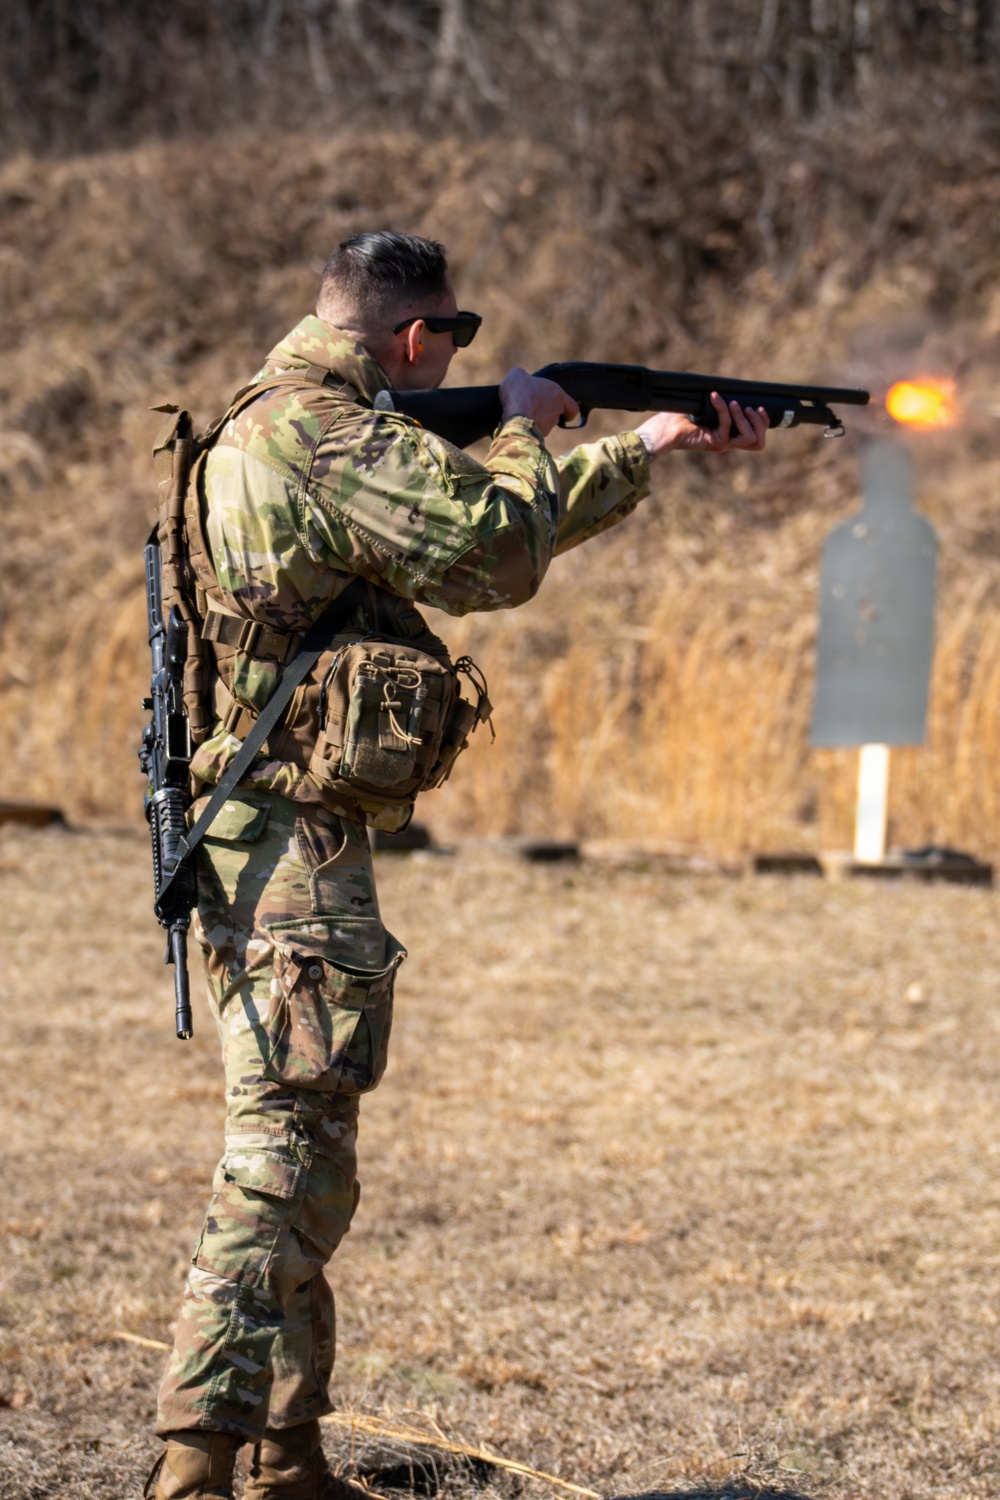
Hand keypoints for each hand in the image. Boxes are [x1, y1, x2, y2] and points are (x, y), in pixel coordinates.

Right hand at [499, 367, 580, 435]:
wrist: (514, 414)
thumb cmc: (519, 393)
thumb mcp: (517, 375)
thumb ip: (521, 374)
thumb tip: (519, 376)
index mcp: (556, 392)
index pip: (572, 407)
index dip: (569, 411)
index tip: (566, 415)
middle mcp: (556, 409)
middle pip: (556, 415)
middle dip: (546, 414)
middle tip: (534, 410)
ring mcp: (549, 424)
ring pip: (546, 425)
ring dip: (537, 422)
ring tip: (522, 417)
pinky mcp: (540, 435)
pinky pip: (536, 433)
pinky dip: (529, 430)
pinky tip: (519, 425)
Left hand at [636, 393, 768, 458]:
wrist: (665, 427)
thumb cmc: (682, 415)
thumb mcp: (709, 405)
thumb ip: (724, 401)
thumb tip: (736, 388)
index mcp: (730, 433)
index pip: (757, 434)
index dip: (763, 422)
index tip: (759, 407)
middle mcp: (729, 440)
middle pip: (758, 441)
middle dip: (759, 422)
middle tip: (748, 408)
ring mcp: (723, 443)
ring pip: (749, 437)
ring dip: (744, 417)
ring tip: (734, 404)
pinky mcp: (714, 443)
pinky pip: (727, 424)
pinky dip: (723, 408)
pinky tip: (714, 397)